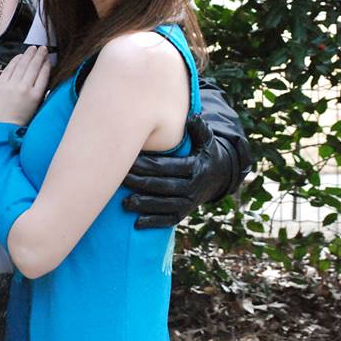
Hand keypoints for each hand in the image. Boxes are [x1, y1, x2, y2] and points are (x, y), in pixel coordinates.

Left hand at [0, 46, 50, 125]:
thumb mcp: (35, 109)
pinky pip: (9, 69)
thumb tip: (42, 79)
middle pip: (34, 67)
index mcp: (36, 96)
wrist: (0, 129)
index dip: (46, 64)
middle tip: (43, 48)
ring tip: (33, 48)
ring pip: (22, 65)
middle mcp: (25, 88)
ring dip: (28, 55)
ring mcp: (11, 85)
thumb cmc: (18, 123)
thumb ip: (39, 94)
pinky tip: (20, 56)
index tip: (48, 59)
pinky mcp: (0, 85)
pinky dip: (15, 60)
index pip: (44, 75)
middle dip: (39, 55)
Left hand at [122, 114, 233, 228]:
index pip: (166, 167)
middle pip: (162, 186)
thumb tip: (191, 117)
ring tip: (125, 203)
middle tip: (121, 179)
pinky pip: (168, 220)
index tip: (129, 161)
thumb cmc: (205, 152)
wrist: (220, 176)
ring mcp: (189, 203)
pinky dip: (153, 222)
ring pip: (164, 205)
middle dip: (140, 183)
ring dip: (144, 205)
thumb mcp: (207, 140)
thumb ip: (199, 128)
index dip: (147, 165)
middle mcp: (192, 187)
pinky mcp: (185, 213)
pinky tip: (137, 223)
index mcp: (195, 167)